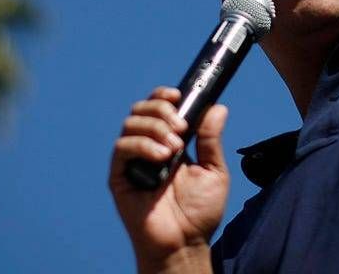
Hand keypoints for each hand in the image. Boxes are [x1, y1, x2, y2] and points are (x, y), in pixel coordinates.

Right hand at [109, 87, 229, 271]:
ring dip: (155, 127)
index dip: (164, 96)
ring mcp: (133, 161)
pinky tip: (162, 157)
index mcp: (170, 141)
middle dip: (162, 110)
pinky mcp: (120, 176)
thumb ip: (212, 140)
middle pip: (142, 109)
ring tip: (175, 148)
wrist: (185, 242)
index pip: (159, 107)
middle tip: (181, 128)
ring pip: (131, 124)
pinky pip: (122, 148)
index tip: (177, 95)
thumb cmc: (200, 211)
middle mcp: (149, 147)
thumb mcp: (214, 170)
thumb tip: (218, 108)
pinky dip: (142, 145)